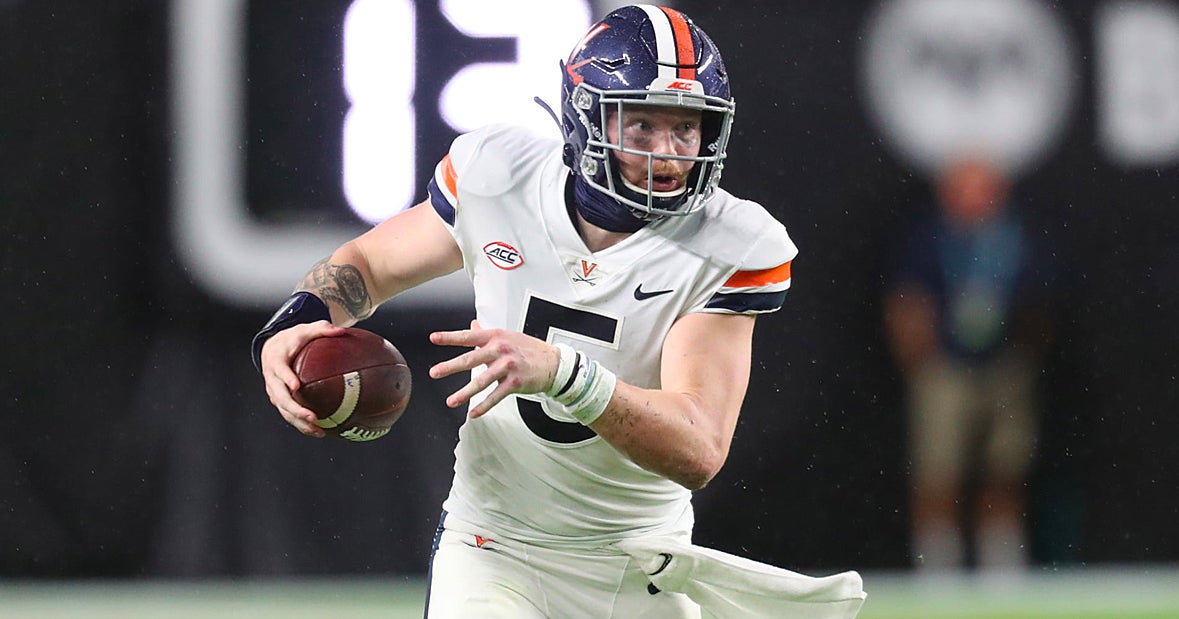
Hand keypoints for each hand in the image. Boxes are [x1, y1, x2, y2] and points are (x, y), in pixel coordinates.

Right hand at [260, 320, 346, 436]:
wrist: (273, 348)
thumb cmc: (293, 339)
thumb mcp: (305, 329)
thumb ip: (321, 328)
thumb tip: (342, 330)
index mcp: (276, 360)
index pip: (279, 370)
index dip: (286, 378)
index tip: (296, 386)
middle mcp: (272, 378)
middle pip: (281, 397)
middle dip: (295, 409)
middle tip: (312, 417)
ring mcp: (274, 391)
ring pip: (284, 410)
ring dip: (299, 422)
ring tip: (318, 431)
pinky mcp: (279, 400)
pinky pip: (288, 414)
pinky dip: (301, 424)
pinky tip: (318, 431)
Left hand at [429, 320, 559, 417]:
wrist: (553, 363)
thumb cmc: (528, 349)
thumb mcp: (507, 336)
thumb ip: (486, 333)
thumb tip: (471, 325)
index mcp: (495, 337)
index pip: (468, 337)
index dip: (450, 337)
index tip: (433, 338)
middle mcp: (500, 350)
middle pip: (471, 359)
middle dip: (450, 366)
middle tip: (434, 372)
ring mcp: (508, 367)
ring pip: (481, 381)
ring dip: (464, 393)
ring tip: (451, 401)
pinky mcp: (515, 383)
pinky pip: (496, 396)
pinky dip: (484, 406)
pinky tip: (473, 413)